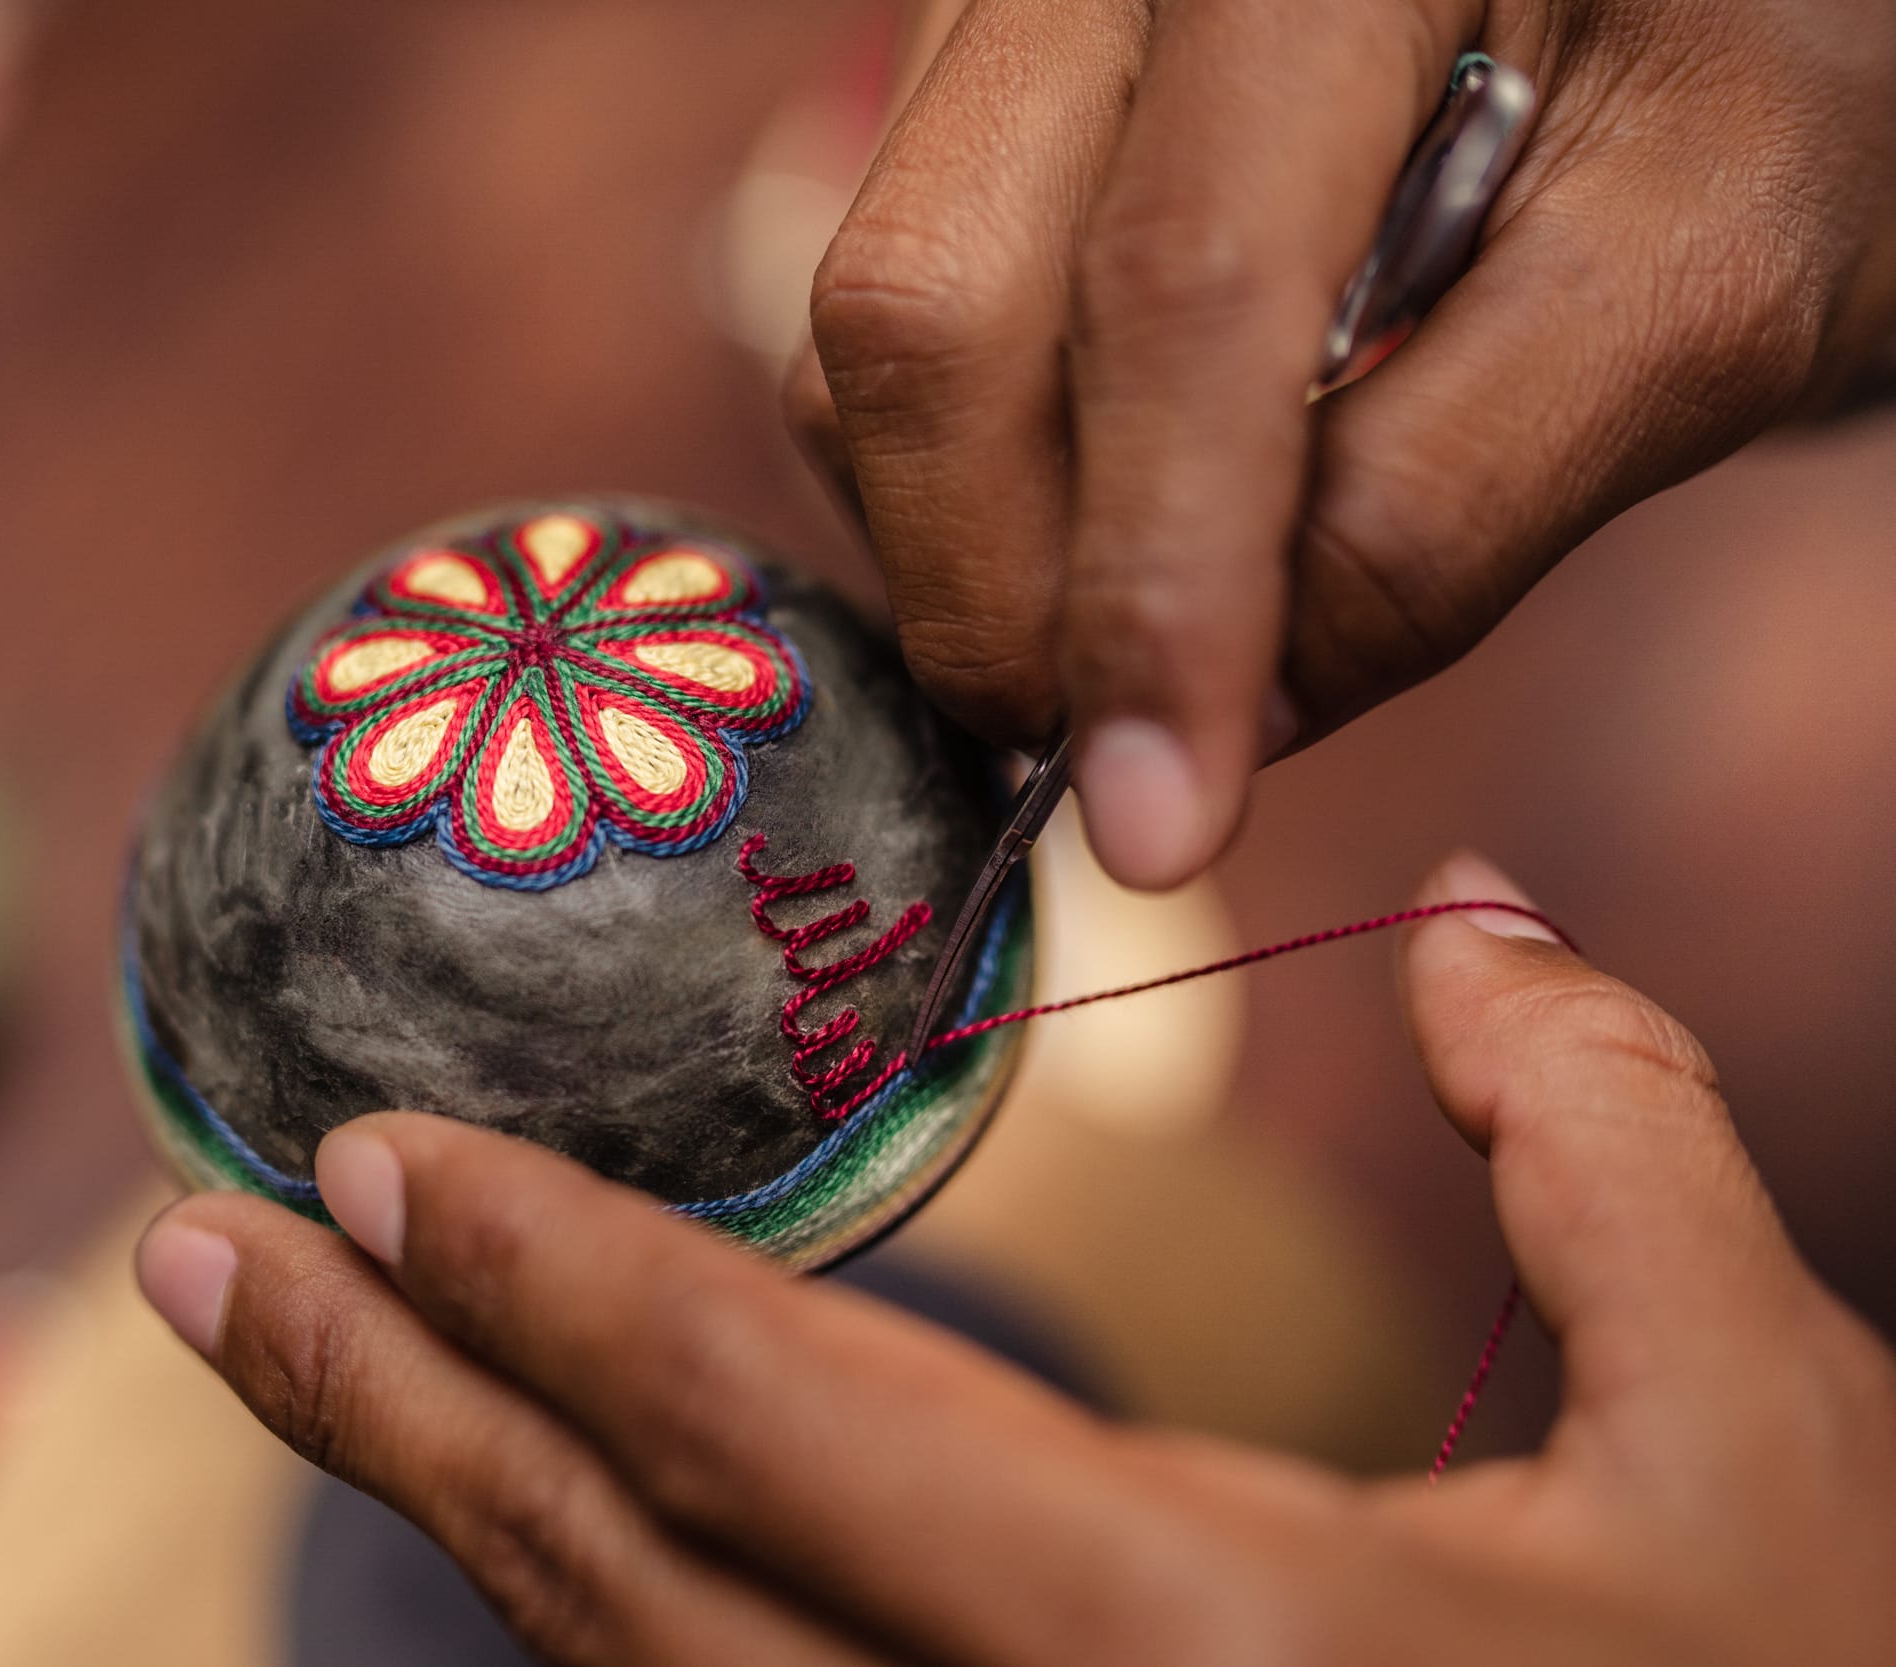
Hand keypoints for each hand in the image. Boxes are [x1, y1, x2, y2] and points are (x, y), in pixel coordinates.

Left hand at [136, 851, 1895, 1665]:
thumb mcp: (1763, 1443)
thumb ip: (1603, 1137)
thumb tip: (1465, 915)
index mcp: (1197, 1652)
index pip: (777, 1431)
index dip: (550, 1286)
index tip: (362, 1160)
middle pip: (621, 1595)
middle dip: (383, 1410)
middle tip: (183, 1256)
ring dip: (447, 1510)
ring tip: (285, 1350)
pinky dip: (588, 1620)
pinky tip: (525, 1511)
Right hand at [788, 0, 1895, 889]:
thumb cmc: (1731, 98)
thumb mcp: (1696, 286)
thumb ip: (1457, 499)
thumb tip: (1227, 710)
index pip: (1179, 284)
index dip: (1154, 585)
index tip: (1159, 823)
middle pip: (927, 305)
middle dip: (1004, 591)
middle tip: (1128, 763)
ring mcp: (991, 15)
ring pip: (865, 342)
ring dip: (979, 551)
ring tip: (1159, 612)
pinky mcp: (944, 101)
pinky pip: (864, 339)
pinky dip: (964, 490)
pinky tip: (1111, 510)